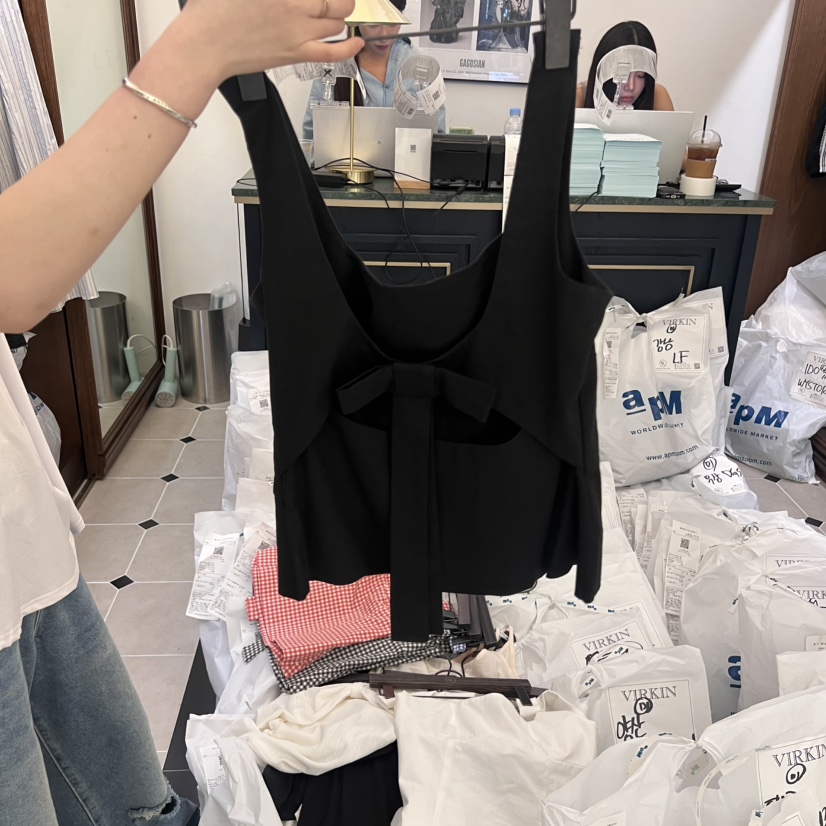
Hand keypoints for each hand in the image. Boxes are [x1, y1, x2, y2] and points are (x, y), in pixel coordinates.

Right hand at [178, 0, 363, 84]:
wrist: (204, 45)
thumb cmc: (212, 12)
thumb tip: (282, 2)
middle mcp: (295, 3)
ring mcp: (298, 29)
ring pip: (336, 21)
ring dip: (339, 17)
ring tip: (335, 15)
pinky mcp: (297, 53)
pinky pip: (334, 52)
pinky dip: (350, 47)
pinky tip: (357, 41)